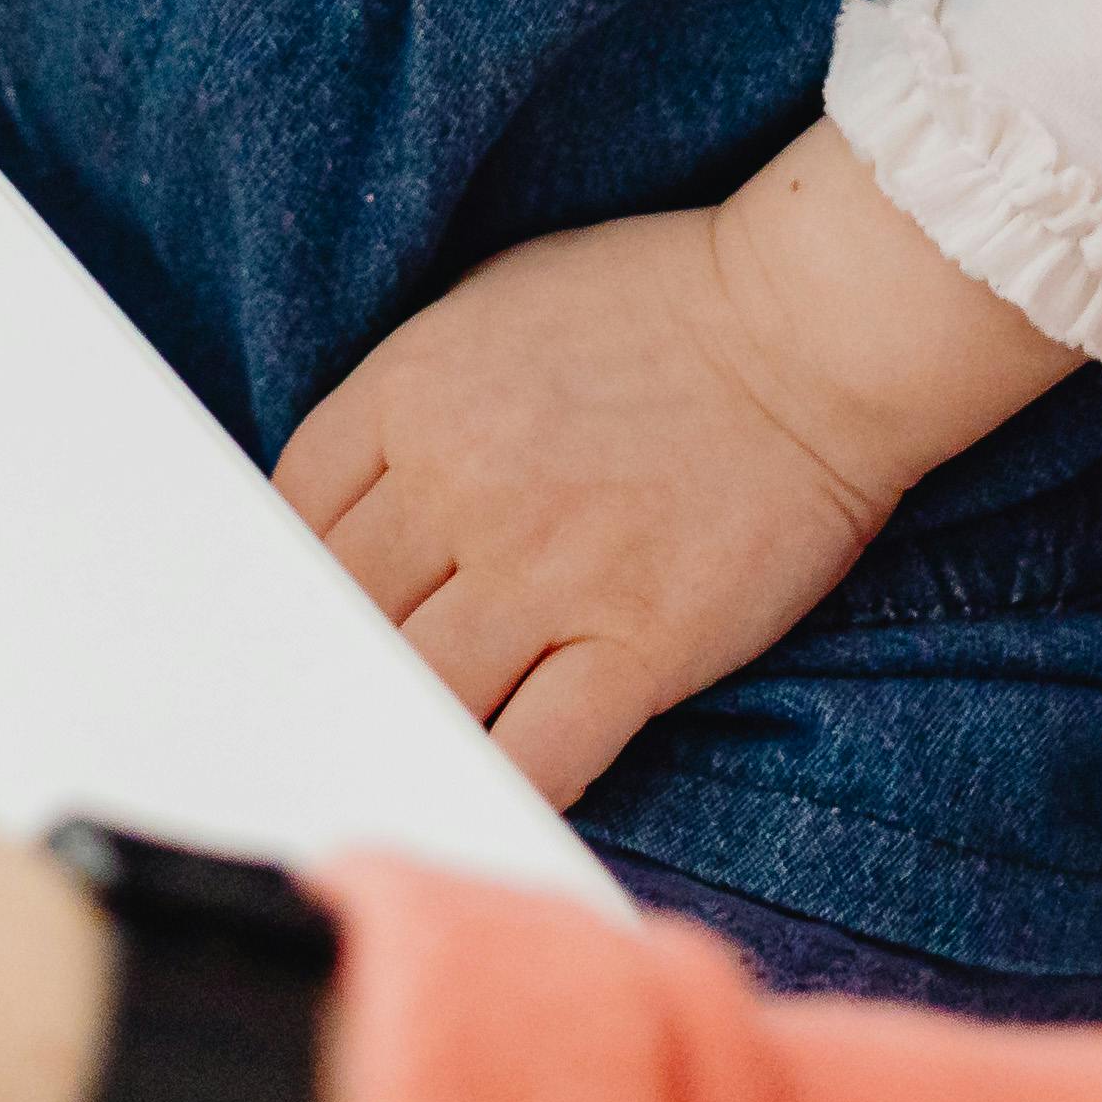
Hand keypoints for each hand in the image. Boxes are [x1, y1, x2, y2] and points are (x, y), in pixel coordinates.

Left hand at [273, 128, 1079, 807]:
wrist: (816, 326)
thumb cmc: (660, 304)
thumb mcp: (494, 307)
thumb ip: (409, 398)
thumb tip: (345, 500)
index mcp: (415, 393)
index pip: (294, 512)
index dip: (285, 574)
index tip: (297, 611)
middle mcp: (462, 486)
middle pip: (342, 613)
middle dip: (326, 662)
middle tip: (323, 704)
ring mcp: (549, 572)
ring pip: (421, 692)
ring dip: (400, 728)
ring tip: (390, 759)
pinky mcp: (639, 643)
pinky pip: (538, 754)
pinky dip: (497, 786)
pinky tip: (481, 797)